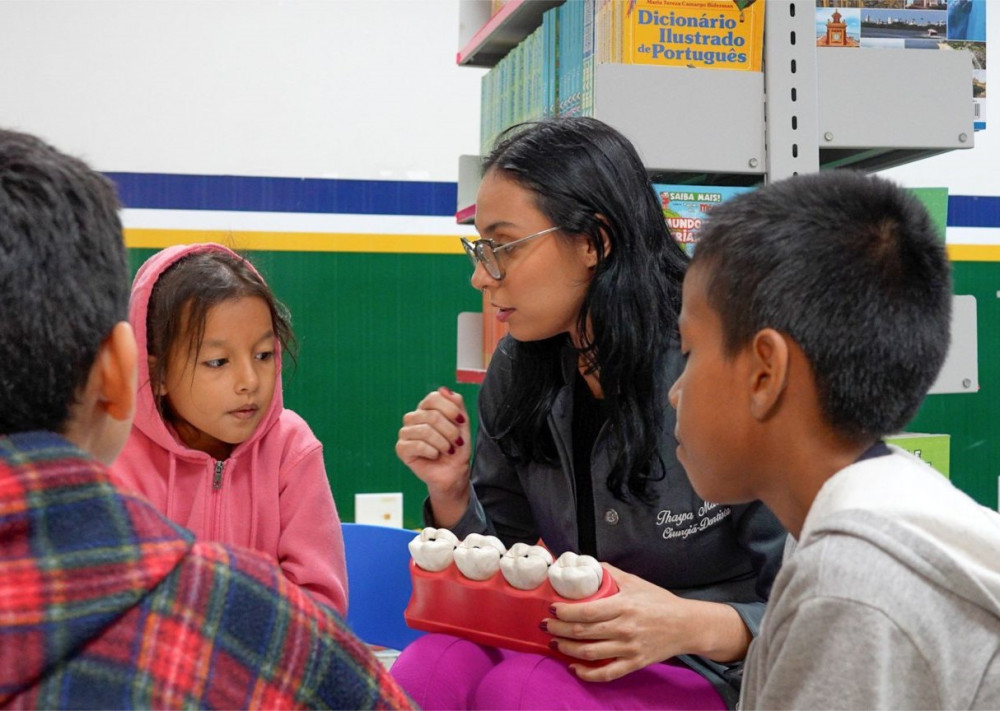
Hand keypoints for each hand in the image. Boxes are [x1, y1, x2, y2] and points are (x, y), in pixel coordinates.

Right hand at [395, 387, 472, 524]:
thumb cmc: (457, 448)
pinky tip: (434, 456)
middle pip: (432, 416)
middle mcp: (414, 417)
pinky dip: (432, 452)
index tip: (462, 422)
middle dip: (450, 431)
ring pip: (425, 431)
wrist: (454, 472)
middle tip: (457, 442)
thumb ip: (456, 405)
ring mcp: (406, 432)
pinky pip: (417, 445)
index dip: (450, 410)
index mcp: (427, 408)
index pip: (434, 398)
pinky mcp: (401, 448)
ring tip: (447, 450)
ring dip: (442, 443)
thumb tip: (443, 389)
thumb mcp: (462, 424)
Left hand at [544, 563, 750, 681]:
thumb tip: (588, 563)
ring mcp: (629, 648)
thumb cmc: (660, 601)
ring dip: (567, 649)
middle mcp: (624, 628)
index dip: (565, 612)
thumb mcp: (636, 582)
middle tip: (545, 626)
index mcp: (624, 606)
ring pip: (590, 653)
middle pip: (583, 632)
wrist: (686, 625)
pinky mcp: (634, 663)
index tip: (552, 608)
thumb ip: (611, 573)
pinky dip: (588, 673)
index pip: (587, 611)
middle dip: (559, 630)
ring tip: (554, 643)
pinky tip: (574, 668)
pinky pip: (607, 673)